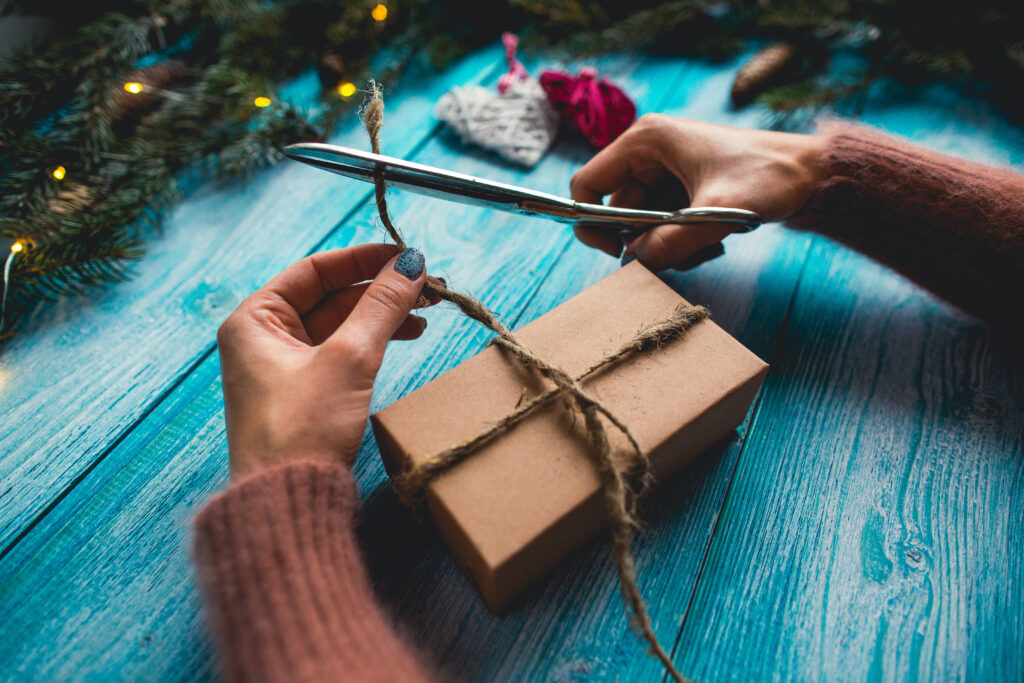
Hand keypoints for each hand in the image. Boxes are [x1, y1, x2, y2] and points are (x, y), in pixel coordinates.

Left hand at [216, 244, 440, 480]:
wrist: (287, 502)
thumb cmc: (302, 428)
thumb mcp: (349, 358)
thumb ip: (382, 307)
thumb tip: (411, 265)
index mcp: (255, 319)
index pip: (315, 270)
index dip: (363, 259)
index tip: (406, 256)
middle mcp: (263, 338)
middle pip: (330, 296)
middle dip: (379, 290)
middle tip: (427, 287)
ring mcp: (283, 367)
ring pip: (340, 324)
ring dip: (381, 316)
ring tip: (424, 314)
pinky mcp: (303, 393)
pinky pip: (341, 351)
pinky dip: (373, 342)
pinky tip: (404, 338)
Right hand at [570, 114, 825, 270]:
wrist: (812, 174)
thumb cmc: (769, 177)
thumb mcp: (716, 214)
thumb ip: (672, 242)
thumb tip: (637, 263)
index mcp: (646, 141)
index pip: (589, 183)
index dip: (593, 221)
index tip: (617, 251)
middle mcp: (649, 152)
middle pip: (618, 210)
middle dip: (643, 241)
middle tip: (677, 255)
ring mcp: (666, 171)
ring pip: (642, 224)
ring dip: (666, 245)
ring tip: (705, 246)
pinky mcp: (682, 188)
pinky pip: (663, 225)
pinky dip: (681, 242)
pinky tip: (713, 242)